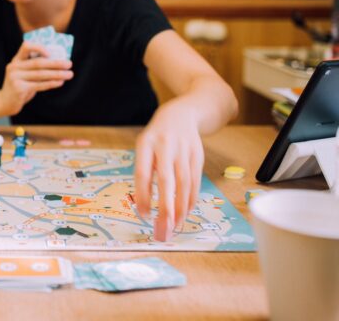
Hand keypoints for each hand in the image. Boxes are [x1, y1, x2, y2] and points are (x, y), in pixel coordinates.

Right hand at [0, 41, 72, 115]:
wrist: (5, 102)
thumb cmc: (19, 86)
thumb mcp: (24, 74)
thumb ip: (36, 68)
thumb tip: (59, 63)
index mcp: (16, 60)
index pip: (26, 46)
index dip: (40, 48)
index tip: (52, 53)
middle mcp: (14, 67)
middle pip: (38, 62)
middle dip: (56, 63)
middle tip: (69, 64)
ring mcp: (15, 77)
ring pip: (40, 74)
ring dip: (57, 74)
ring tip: (69, 74)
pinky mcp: (19, 88)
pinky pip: (39, 85)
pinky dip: (51, 83)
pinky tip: (60, 82)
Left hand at [134, 101, 203, 241]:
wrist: (182, 114)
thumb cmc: (157, 137)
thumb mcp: (144, 146)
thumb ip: (145, 170)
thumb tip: (145, 205)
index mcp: (146, 143)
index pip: (143, 173)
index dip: (143, 196)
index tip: (143, 215)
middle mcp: (166, 146)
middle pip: (167, 181)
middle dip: (166, 207)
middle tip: (164, 228)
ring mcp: (184, 150)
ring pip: (184, 183)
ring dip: (180, 207)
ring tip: (176, 225)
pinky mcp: (198, 155)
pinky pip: (195, 181)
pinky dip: (191, 198)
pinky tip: (186, 211)